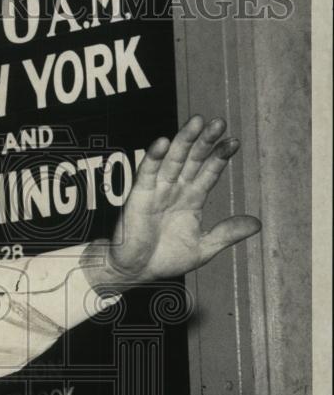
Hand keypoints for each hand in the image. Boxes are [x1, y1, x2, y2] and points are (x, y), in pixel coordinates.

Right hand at [83, 116, 261, 290]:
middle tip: (219, 123)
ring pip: (172, 159)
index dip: (220, 157)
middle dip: (205, 141)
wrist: (136, 272)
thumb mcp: (204, 247)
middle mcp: (176, 189)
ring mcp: (157, 190)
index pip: (209, 172)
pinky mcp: (139, 196)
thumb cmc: (166, 259)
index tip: (234, 142)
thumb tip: (257, 223)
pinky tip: (163, 142)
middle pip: (193, 159)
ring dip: (183, 140)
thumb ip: (227, 233)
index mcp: (192, 199)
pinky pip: (146, 172)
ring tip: (196, 122)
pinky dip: (153, 157)